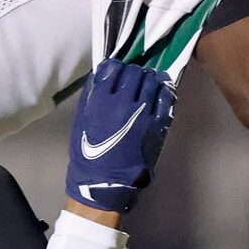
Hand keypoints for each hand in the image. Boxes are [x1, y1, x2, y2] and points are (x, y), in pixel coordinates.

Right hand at [65, 59, 175, 219]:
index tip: (119, 72)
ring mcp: (143, 111)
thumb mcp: (82, 118)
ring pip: (152, 81)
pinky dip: (164, 91)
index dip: (117, 68)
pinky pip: (166, 98)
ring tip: (149, 83)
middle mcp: (122, 101)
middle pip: (134, 72)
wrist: (105, 180)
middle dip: (134, 73)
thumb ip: (93, 95)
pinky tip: (161, 91)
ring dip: (150, 79)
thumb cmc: (89, 151)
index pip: (113, 68)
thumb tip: (104, 75)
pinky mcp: (157, 123)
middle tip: (135, 79)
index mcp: (99, 99)